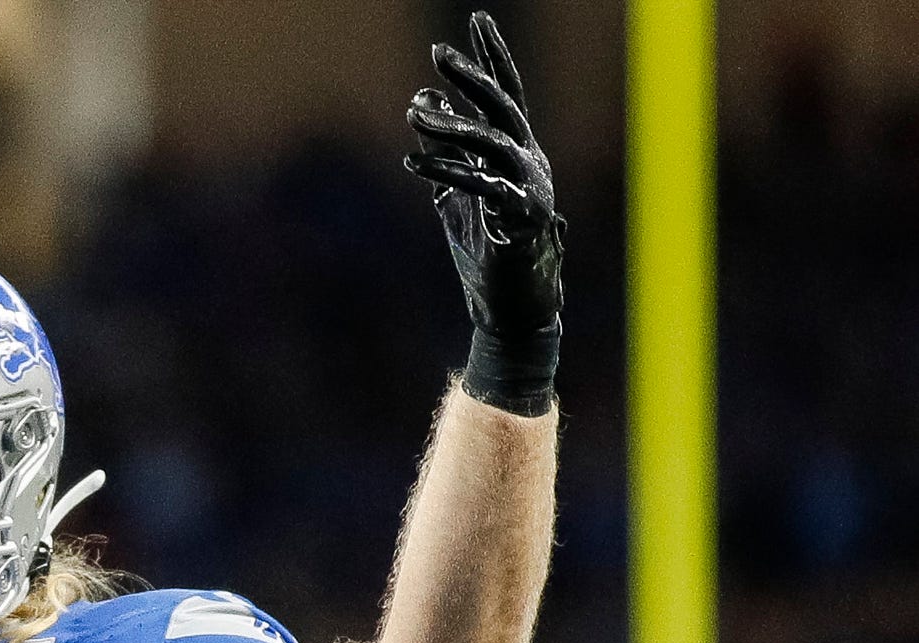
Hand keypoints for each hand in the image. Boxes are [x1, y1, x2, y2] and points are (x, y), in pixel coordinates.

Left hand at [405, 12, 562, 413]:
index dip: (492, 58)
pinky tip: (412, 162)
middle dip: (472, 78)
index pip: (508, 95)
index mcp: (521, 155)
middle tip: (438, 53)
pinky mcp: (521, 220)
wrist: (512, 312)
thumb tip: (422, 110)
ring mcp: (531, 190)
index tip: (475, 21)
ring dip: (451, 125)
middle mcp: (532, 164)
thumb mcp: (457, 199)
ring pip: (493, 143)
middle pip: (503, 108)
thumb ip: (443, 156)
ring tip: (414, 111)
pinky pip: (480, 188)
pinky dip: (446, 173)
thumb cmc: (488, 257)